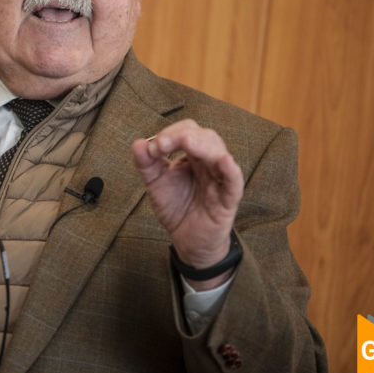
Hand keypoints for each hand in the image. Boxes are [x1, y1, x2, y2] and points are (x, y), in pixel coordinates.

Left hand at [131, 119, 243, 288]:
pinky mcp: (228, 200)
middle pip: (206, 137)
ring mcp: (220, 180)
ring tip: (188, 143)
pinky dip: (231, 170)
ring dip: (203, 146)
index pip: (187, 132)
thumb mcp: (155, 184)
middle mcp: (208, 164)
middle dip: (184, 135)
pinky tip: (224, 161)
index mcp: (192, 156)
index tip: (154, 147)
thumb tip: (138, 143)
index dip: (171, 134)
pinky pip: (234, 182)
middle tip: (163, 144)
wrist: (186, 240)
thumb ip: (146, 164)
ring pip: (219, 154)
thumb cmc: (176, 207)